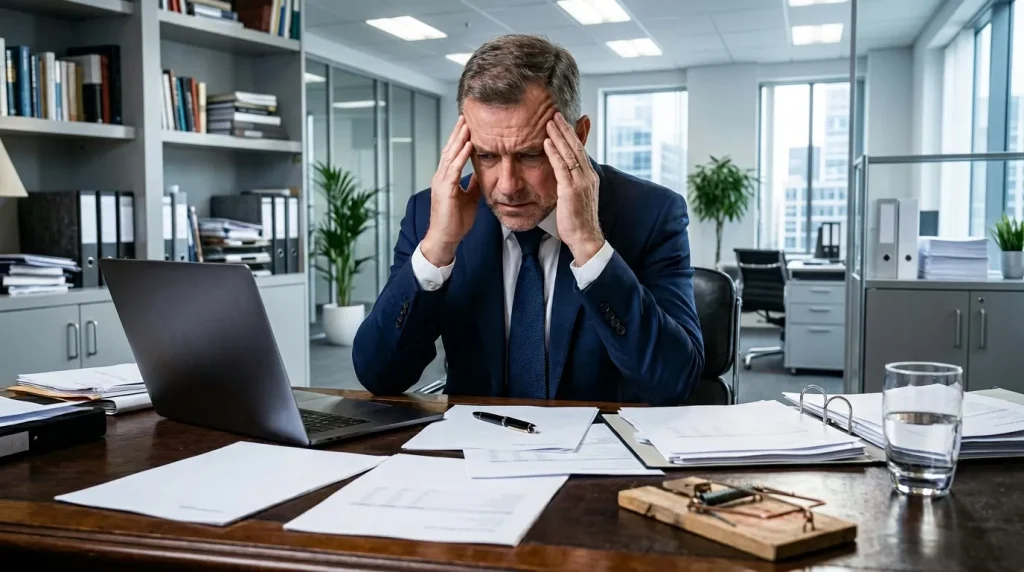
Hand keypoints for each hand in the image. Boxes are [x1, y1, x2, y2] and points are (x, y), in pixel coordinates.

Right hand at [421, 115, 479, 266]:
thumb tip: (482, 172)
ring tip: (468, 124)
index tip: (468, 124)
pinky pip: (453, 169)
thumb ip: (473, 184)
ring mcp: (441, 182)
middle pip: (450, 149)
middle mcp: (441, 176)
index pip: (453, 153)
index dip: (460, 138)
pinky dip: (461, 156)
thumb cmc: (455, 221)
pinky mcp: (444, 190)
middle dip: (458, 132)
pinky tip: (468, 145)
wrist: (445, 239)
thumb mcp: (469, 198)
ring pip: (450, 155)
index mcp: (446, 178)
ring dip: (459, 139)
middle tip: (466, 115)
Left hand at [544, 112, 603, 264]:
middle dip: (565, 129)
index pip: (580, 151)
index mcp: (590, 178)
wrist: (586, 239)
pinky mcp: (571, 191)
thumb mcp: (577, 198)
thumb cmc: (578, 221)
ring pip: (569, 154)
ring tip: (549, 122)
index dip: (571, 135)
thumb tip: (565, 175)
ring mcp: (580, 183)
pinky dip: (554, 153)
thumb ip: (572, 184)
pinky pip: (561, 168)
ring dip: (559, 136)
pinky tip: (547, 142)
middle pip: (576, 147)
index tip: (562, 122)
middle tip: (554, 113)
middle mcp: (587, 177)